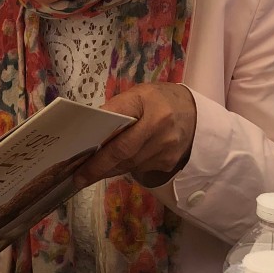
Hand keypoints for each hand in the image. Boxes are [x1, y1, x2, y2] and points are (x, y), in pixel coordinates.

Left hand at [74, 82, 196, 188]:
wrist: (195, 113)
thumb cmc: (158, 100)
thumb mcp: (138, 95)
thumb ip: (116, 109)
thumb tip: (91, 130)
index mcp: (146, 102)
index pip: (116, 122)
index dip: (98, 142)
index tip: (78, 158)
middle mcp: (158, 126)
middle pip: (123, 152)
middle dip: (98, 166)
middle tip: (78, 177)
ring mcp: (166, 147)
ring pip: (129, 165)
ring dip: (109, 169)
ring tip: (91, 172)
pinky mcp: (169, 163)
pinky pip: (140, 169)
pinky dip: (126, 168)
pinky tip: (116, 166)